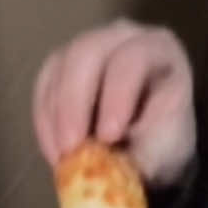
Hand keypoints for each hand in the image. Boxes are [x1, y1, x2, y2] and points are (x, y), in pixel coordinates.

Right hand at [32, 20, 196, 188]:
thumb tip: (100, 171)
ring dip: (55, 116)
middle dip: (74, 102)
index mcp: (159, 49)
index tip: (108, 137)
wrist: (152, 146)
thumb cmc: (163, 144)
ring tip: (62, 157)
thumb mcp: (162, 153)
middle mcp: (123, 37)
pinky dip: (45, 121)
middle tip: (71, 148)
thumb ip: (135, 156)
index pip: (133, 59)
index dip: (116, 95)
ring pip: (59, 67)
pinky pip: (44, 85)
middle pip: (86, 52)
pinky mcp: (62, 65)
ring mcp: (88, 45)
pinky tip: (54, 152)